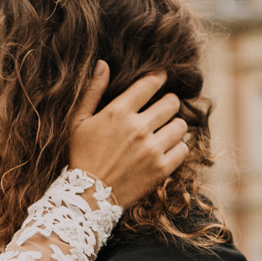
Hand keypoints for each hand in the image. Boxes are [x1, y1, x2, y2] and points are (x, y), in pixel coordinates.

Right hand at [66, 63, 188, 207]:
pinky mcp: (161, 169)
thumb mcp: (78, 121)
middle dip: (168, 102)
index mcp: (119, 112)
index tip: (161, 78)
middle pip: (171, 102)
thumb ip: (92, 91)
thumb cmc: (81, 155)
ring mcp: (152, 149)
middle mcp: (139, 128)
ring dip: (174, 125)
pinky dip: (178, 147)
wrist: (88, 196)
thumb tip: (104, 64)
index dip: (159, 77)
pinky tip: (166, 148)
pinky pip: (183, 149)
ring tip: (165, 130)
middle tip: (162, 108)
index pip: (150, 83)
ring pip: (181, 125)